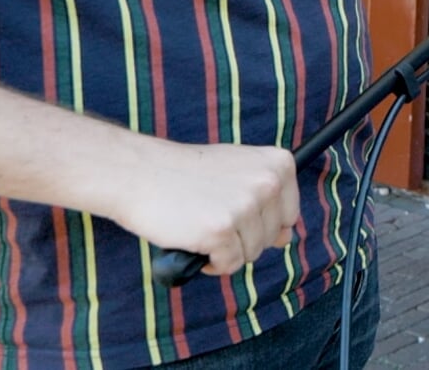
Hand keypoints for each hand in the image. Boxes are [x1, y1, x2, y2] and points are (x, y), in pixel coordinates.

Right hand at [108, 139, 299, 277]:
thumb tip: (286, 238)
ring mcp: (246, 207)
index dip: (260, 222)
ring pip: (251, 253)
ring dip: (226, 250)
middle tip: (209, 216)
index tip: (233, 211)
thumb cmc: (188, 174)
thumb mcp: (237, 172)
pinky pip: (229, 265)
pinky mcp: (221, 231)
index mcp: (279, 164)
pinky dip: (211, 263)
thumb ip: (266, 200)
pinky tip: (192, 240)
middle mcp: (268, 183)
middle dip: (241, 237)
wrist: (140, 173)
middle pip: (271, 237)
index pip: (289, 214)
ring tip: (199, 225)